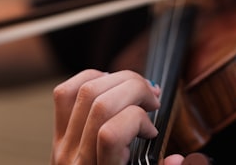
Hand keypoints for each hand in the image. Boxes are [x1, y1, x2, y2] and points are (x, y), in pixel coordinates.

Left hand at [50, 69, 183, 164]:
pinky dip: (91, 78)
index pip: (110, 133)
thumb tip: (176, 159)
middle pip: (101, 102)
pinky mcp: (58, 132)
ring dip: (118, 80)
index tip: (152, 131)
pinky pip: (65, 93)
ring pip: (86, 91)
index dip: (139, 121)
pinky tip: (111, 83)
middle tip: (152, 98)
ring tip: (137, 88)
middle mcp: (76, 157)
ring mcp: (63, 142)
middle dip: (135, 88)